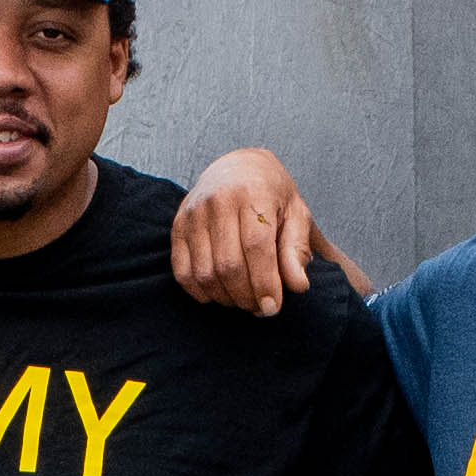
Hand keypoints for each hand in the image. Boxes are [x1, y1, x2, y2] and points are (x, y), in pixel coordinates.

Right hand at [165, 148, 319, 315]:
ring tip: (243, 300)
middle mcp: (218, 199)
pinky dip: (201, 292)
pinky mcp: (178, 226)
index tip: (273, 307)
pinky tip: (220, 294)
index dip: (264, 283)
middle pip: (228, 265)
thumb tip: (297, 286)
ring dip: (226, 298)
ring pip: (205, 273)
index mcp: (252, 191)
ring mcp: (193, 212)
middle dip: (246, 296)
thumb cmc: (272, 196)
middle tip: (260, 308)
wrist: (237, 168)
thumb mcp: (296, 215)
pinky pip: (183, 272)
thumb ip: (297, 250)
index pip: (256, 246)